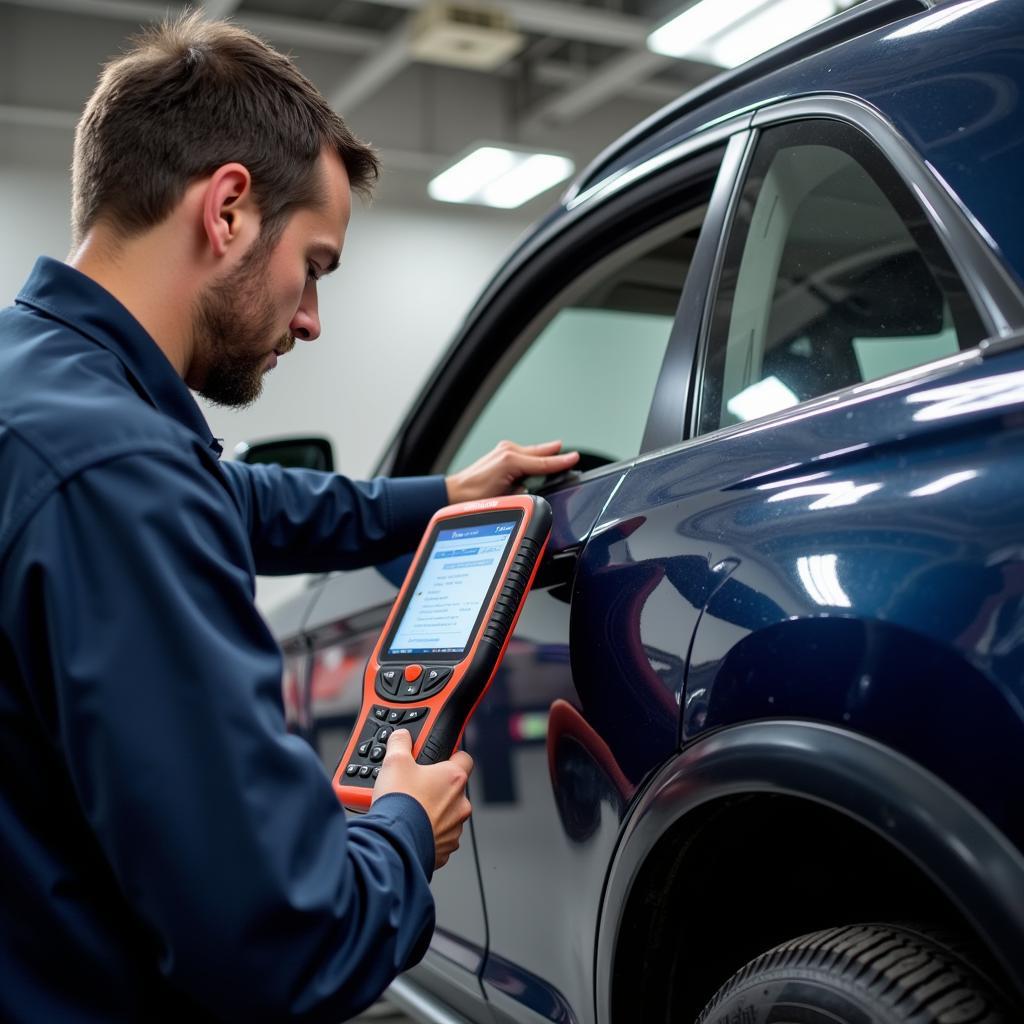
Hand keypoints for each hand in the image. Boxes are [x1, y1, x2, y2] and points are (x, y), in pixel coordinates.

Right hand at [372, 729, 472, 868]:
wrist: (394, 842)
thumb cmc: (400, 803)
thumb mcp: (395, 761)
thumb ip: (401, 743)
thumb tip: (402, 736)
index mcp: (454, 778)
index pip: (465, 758)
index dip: (452, 756)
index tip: (440, 759)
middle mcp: (461, 804)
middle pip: (454, 789)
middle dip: (437, 788)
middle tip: (416, 788)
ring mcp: (455, 828)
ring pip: (448, 815)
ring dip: (433, 812)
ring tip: (411, 811)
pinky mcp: (445, 849)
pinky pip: (439, 837)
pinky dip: (428, 833)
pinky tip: (411, 829)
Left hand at [445, 440, 579, 503]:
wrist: (455, 494)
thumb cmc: (475, 496)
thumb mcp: (507, 495)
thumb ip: (526, 489)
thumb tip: (537, 488)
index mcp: (511, 460)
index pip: (543, 462)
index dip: (560, 461)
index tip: (574, 457)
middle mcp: (508, 452)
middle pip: (540, 452)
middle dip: (554, 453)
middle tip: (570, 455)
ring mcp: (503, 451)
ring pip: (532, 451)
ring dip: (544, 455)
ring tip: (557, 454)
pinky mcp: (500, 454)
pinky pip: (523, 454)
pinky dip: (532, 457)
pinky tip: (536, 461)